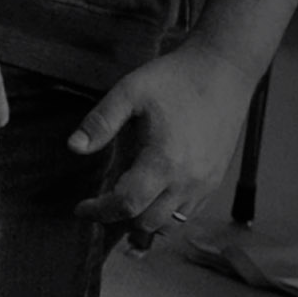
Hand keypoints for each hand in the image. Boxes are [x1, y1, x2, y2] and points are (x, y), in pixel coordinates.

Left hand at [68, 45, 264, 247]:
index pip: (127, 205)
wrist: (223, 71)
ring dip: (144, 220)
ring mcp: (205, 183)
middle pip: (147, 223)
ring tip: (126, 203)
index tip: (81, 208)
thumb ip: (101, 121)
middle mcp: (188, 180)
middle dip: (118, 219)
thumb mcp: (130, 92)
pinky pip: (189, 214)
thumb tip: (74, 147)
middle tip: (100, 204)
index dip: (99, 212)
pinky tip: (153, 197)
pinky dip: (167, 215)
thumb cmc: (176, 79)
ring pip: (170, 225)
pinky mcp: (215, 180)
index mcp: (163, 161)